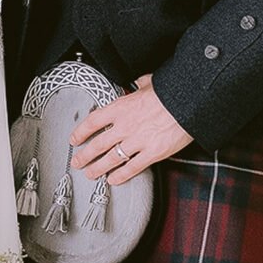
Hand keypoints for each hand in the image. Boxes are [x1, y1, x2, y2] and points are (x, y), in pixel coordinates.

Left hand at [70, 73, 193, 184]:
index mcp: (121, 106)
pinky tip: (113, 180)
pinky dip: (120, 176)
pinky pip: (131, 168)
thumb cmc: (170, 92)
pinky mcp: (151, 154)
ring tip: (90, 174)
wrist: (189, 103)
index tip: (74, 139)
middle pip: (97, 144)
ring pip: (110, 159)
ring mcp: (137, 141)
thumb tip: (138, 82)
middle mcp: (125, 125)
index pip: (93, 121)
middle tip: (77, 162)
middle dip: (84, 155)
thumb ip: (139, 84)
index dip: (80, 132)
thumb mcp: (149, 82)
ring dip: (98, 168)